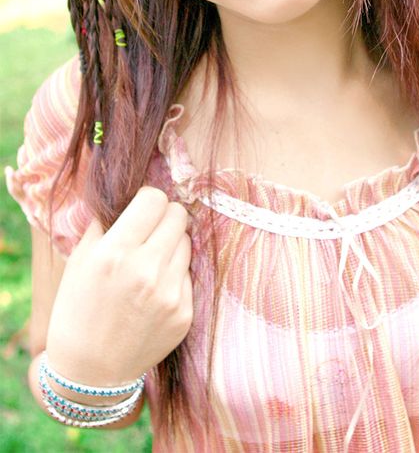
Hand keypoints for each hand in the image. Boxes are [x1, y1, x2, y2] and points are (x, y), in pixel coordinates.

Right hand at [46, 187, 192, 385]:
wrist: (89, 374)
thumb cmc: (78, 310)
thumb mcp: (80, 261)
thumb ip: (105, 224)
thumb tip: (127, 197)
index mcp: (115, 253)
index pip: (154, 199)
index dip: (147, 200)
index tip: (140, 210)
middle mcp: (146, 271)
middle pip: (177, 215)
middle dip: (163, 218)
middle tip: (149, 232)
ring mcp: (170, 294)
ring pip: (187, 242)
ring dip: (171, 245)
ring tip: (149, 263)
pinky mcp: (184, 314)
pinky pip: (189, 274)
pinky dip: (174, 275)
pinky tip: (153, 292)